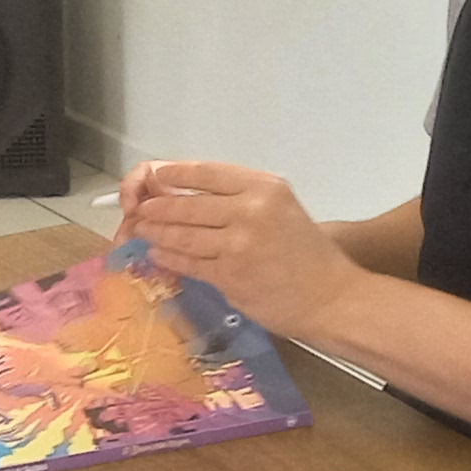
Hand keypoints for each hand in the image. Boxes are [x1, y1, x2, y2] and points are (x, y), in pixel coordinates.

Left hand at [117, 160, 363, 338]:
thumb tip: (192, 197)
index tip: (157, 175)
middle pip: (188, 204)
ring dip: (156, 232)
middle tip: (139, 208)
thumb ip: (242, 200)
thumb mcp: (281, 209)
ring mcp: (237, 244)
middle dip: (157, 206)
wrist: (330, 297)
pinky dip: (167, 258)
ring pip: (183, 235)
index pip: (208, 172)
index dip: (176, 173)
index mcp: (264, 187)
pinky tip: (156, 254)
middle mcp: (250, 210)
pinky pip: (188, 263)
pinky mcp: (229, 276)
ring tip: (141, 230)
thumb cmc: (308, 255)